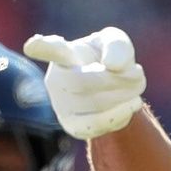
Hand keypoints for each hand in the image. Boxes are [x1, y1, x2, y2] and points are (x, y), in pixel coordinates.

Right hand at [22, 28, 145, 139]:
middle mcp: (55, 80)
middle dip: (117, 79)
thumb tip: (112, 66)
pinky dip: (120, 114)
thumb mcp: (115, 43)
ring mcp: (60, 106)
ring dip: (124, 95)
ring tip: (137, 87)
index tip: (32, 45)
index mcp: (65, 54)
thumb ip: (117, 46)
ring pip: (93, 104)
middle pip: (82, 81)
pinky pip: (96, 125)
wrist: (111, 90)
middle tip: (139, 74)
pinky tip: (131, 104)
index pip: (51, 50)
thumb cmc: (108, 58)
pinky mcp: (72, 127)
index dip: (42, 47)